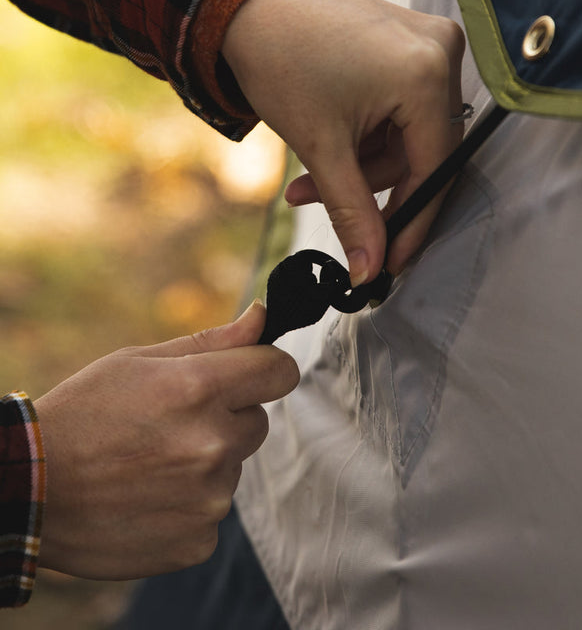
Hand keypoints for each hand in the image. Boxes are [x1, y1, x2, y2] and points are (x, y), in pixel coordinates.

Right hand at [33, 301, 298, 579]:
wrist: (27, 491)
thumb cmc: (83, 414)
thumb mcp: (138, 361)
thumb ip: (211, 340)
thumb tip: (262, 316)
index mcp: (198, 389)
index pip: (280, 371)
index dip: (267, 369)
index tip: (250, 374)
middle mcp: (212, 443)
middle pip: (258, 421)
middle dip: (228, 418)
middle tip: (174, 424)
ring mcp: (208, 498)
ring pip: (234, 467)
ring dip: (207, 463)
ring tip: (150, 464)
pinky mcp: (198, 540)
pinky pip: (214, 511)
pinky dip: (190, 505)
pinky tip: (148, 498)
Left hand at [222, 0, 465, 283]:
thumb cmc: (280, 57)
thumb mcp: (320, 145)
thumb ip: (353, 212)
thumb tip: (370, 269)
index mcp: (427, 74)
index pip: (436, 169)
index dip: (411, 220)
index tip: (391, 261)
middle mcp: (441, 52)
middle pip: (423, 153)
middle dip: (371, 187)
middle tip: (325, 208)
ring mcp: (429, 43)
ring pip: (409, 136)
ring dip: (361, 164)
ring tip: (307, 180)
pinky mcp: (412, 43)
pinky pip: (403, 109)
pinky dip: (368, 135)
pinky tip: (328, 140)